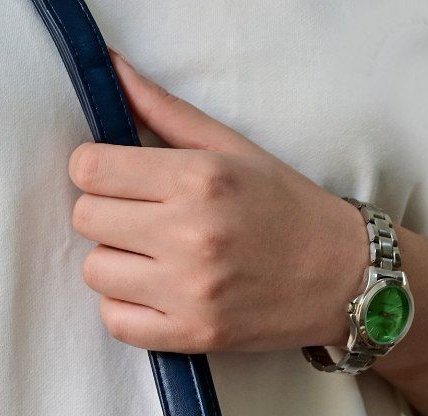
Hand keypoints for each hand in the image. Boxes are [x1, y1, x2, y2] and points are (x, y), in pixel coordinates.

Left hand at [68, 50, 366, 353]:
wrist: (341, 276)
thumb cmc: (284, 207)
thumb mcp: (231, 147)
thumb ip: (164, 111)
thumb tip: (110, 69)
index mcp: (200, 177)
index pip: (91, 170)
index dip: (94, 171)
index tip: (114, 178)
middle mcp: (190, 233)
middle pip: (86, 219)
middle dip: (104, 214)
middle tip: (138, 218)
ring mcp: (189, 289)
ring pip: (95, 271)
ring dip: (113, 262)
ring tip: (150, 257)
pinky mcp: (189, 334)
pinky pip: (114, 320)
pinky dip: (124, 307)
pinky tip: (152, 292)